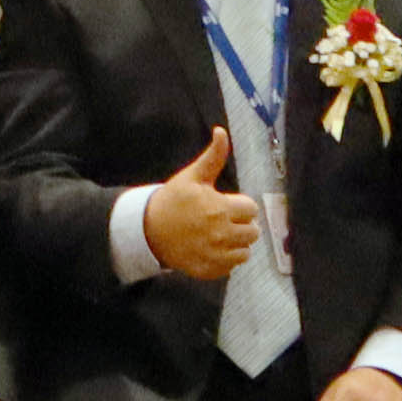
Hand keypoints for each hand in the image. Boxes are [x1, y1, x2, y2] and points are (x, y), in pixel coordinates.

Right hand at [139, 126, 259, 283]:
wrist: (149, 230)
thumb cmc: (173, 200)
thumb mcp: (192, 176)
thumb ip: (213, 157)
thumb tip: (221, 131)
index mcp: (220, 208)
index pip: (251, 209)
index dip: (239, 205)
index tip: (224, 204)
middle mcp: (221, 233)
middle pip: (252, 232)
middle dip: (241, 224)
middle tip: (222, 220)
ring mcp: (216, 254)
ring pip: (245, 251)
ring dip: (236, 243)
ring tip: (219, 235)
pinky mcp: (210, 269)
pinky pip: (232, 266)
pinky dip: (226, 259)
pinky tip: (212, 248)